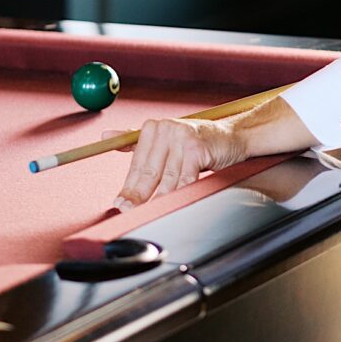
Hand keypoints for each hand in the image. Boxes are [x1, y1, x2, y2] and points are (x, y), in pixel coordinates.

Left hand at [113, 96, 316, 209]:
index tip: (120, 203)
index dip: (128, 186)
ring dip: (158, 199)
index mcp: (153, 127)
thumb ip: (136, 140)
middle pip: (149, 170)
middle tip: (128, 212)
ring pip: (167, 178)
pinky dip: (179, 193)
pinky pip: (185, 178)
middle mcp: (165, 129)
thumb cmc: (198, 142)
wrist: (234, 136)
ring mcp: (181, 137)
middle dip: (138, 195)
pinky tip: (173, 204)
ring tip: (150, 213)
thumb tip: (106, 136)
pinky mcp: (197, 148)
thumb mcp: (166, 138)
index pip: (137, 162)